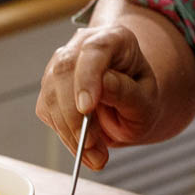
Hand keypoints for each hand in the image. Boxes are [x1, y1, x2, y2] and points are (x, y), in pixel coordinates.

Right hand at [36, 23, 160, 169]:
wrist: (129, 103)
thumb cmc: (140, 98)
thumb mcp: (146, 101)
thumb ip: (127, 93)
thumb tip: (103, 86)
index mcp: (115, 39)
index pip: (95, 50)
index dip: (87, 78)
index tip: (86, 109)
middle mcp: (83, 45)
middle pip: (65, 71)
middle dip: (74, 115)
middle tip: (92, 146)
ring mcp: (61, 65)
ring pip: (51, 95)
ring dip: (71, 132)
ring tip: (96, 155)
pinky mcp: (50, 88)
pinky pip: (48, 113)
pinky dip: (65, 136)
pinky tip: (85, 146)